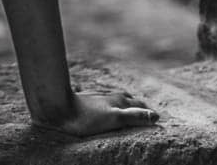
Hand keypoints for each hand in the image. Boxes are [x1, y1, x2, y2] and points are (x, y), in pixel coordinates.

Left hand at [31, 89, 160, 136]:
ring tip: (128, 110)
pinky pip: (102, 102)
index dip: (149, 112)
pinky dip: (109, 106)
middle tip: (147, 113)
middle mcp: (109, 97)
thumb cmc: (86, 116)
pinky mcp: (85, 101)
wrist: (58, 108)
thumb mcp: (114, 118)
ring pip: (115, 100)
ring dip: (124, 105)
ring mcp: (97, 98)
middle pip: (128, 101)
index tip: (158, 118)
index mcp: (119, 101)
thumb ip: (135, 116)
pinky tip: (103, 107)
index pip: (140, 106)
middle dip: (138, 107)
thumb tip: (156, 116)